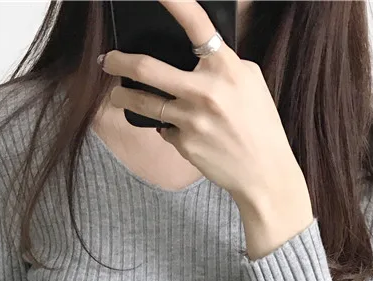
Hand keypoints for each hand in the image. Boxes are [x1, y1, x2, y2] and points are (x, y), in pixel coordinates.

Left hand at [100, 0, 313, 256]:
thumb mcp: (251, 83)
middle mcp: (206, 91)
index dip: (174, 2)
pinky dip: (167, 127)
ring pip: (143, 101)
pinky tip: (179, 130)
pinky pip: (164, 128)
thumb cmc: (260, 125)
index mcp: (226, 68)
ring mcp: (191, 119)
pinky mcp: (183, 143)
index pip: (197, 25)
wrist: (264, 173)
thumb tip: (198, 54)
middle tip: (108, 59)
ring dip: (124, 96)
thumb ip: (224, 64)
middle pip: (148, 68)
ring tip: (117, 94)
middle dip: (119, 61)